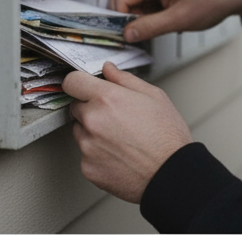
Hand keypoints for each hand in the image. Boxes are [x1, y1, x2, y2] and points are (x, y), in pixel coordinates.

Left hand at [64, 61, 191, 202]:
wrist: (169, 172)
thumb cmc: (166, 134)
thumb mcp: (153, 95)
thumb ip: (125, 79)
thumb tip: (108, 69)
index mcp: (107, 98)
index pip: (72, 81)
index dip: (77, 81)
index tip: (82, 84)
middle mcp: (92, 121)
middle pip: (75, 106)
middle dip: (91, 106)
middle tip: (114, 114)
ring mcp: (87, 146)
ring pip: (80, 130)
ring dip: (93, 130)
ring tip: (120, 135)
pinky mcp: (87, 168)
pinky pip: (85, 153)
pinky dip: (97, 151)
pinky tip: (118, 151)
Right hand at [109, 0, 241, 41]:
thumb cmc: (211, 1)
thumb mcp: (178, 20)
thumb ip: (148, 28)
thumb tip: (126, 35)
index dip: (119, 20)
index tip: (125, 36)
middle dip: (127, 17)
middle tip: (142, 32)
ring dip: (138, 14)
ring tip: (160, 23)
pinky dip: (148, 10)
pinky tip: (164, 17)